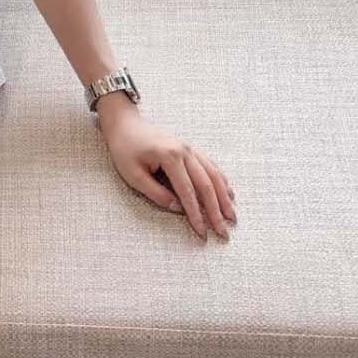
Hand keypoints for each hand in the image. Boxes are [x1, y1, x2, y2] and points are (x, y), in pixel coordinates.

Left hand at [96, 95, 236, 240]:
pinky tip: (229, 193)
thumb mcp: (133, 175)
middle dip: (216, 211)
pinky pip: (211, 166)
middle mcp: (185, 151)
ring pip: (214, 175)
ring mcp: (190, 148)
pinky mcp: (191, 148)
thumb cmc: (125, 150)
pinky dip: (222, 181)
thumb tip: (178, 209)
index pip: (187, 192)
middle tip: (223, 232)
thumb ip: (156, 193)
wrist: (126, 125)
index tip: (202, 232)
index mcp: (170, 157)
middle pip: (206, 185)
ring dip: (224, 198)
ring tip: (232, 217)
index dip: (196, 214)